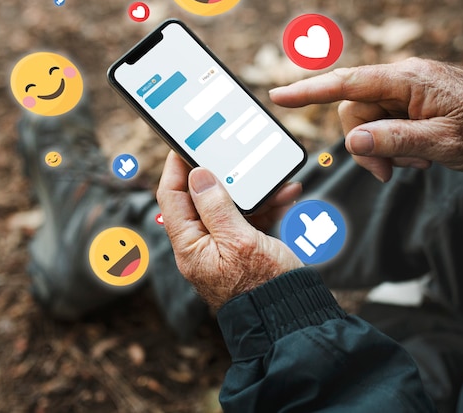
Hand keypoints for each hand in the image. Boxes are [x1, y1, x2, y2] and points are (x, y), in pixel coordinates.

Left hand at [156, 152, 303, 309]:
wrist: (291, 317)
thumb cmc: (262, 286)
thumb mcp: (239, 240)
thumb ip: (216, 206)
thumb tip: (197, 175)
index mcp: (190, 246)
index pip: (172, 198)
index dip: (176, 168)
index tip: (185, 144)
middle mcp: (203, 246)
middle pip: (204, 199)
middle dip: (226, 177)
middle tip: (235, 156)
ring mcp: (225, 248)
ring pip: (234, 207)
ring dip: (256, 192)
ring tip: (278, 180)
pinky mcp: (247, 250)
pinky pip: (253, 220)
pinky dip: (269, 207)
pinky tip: (288, 195)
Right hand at [270, 57, 462, 180]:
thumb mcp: (442, 143)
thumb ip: (394, 140)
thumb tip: (352, 140)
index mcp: (407, 80)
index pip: (348, 84)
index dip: (310, 91)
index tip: (279, 96)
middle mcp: (403, 79)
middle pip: (356, 110)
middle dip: (367, 145)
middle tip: (391, 173)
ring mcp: (409, 90)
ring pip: (370, 120)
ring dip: (386, 148)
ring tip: (419, 161)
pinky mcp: (415, 102)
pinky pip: (388, 122)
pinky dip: (396, 144)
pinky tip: (422, 155)